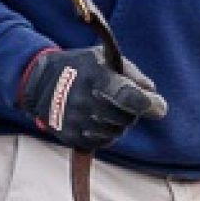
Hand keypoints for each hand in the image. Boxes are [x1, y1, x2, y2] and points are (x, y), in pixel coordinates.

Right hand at [16, 45, 166, 150]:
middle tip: (124, 99)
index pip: (124, 94)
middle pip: (125, 117)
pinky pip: (101, 142)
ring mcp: (75, 120)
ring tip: (105, 106)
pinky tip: (96, 118)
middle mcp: (83, 100)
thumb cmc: (80, 67)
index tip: (159, 107)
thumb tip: (151, 94)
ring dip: (118, 123)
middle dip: (132, 111)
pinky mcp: (70, 136)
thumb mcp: (104, 58)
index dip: (144, 102)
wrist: (40, 82)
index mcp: (95, 76)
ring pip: (115, 132)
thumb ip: (132, 74)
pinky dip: (105, 132)